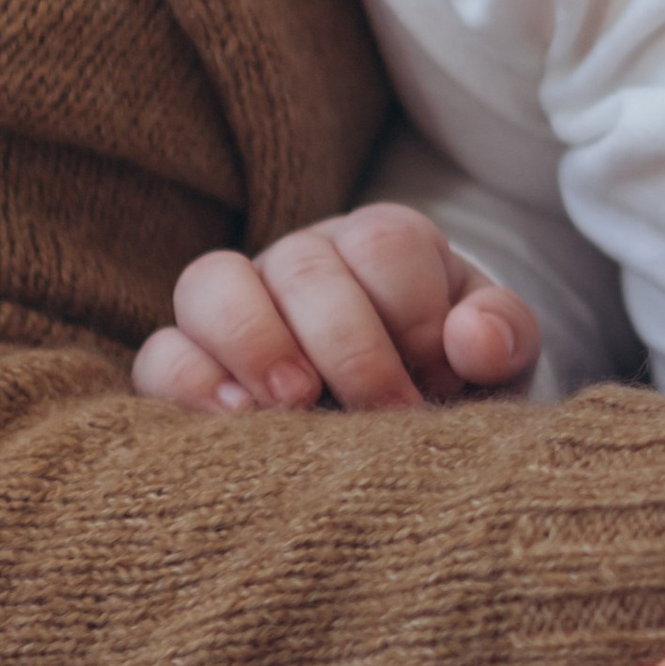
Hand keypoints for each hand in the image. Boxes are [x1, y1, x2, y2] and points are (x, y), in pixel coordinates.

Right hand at [130, 202, 541, 412]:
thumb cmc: (452, 377)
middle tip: (381, 410)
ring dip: (254, 343)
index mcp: (383, 244)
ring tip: (295, 404)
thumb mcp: (496, 355)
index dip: (414, 314)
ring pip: (210, 284)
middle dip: (347, 343)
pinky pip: (162, 354)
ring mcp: (237, 305)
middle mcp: (303, 261)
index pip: (385, 243)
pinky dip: (189, 383)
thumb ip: (502, 335)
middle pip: (303, 265)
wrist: (406, 421)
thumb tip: (473, 338)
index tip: (437, 379)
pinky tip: (234, 421)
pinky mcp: (188, 361)